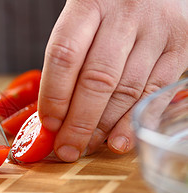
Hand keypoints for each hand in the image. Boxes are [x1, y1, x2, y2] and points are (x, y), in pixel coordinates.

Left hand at [38, 0, 187, 161]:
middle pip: (97, 79)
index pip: (64, 56)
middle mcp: (124, 13)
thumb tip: (54, 115)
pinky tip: (118, 141)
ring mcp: (156, 28)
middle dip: (79, 123)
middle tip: (67, 149)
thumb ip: (70, 58)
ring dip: (103, 126)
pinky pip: (154, 91)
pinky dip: (133, 121)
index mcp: (89, 2)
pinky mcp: (181, 42)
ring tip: (87, 147)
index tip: (48, 124)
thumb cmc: (107, 8)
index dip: (54, 96)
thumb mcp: (82, 18)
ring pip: (126, 89)